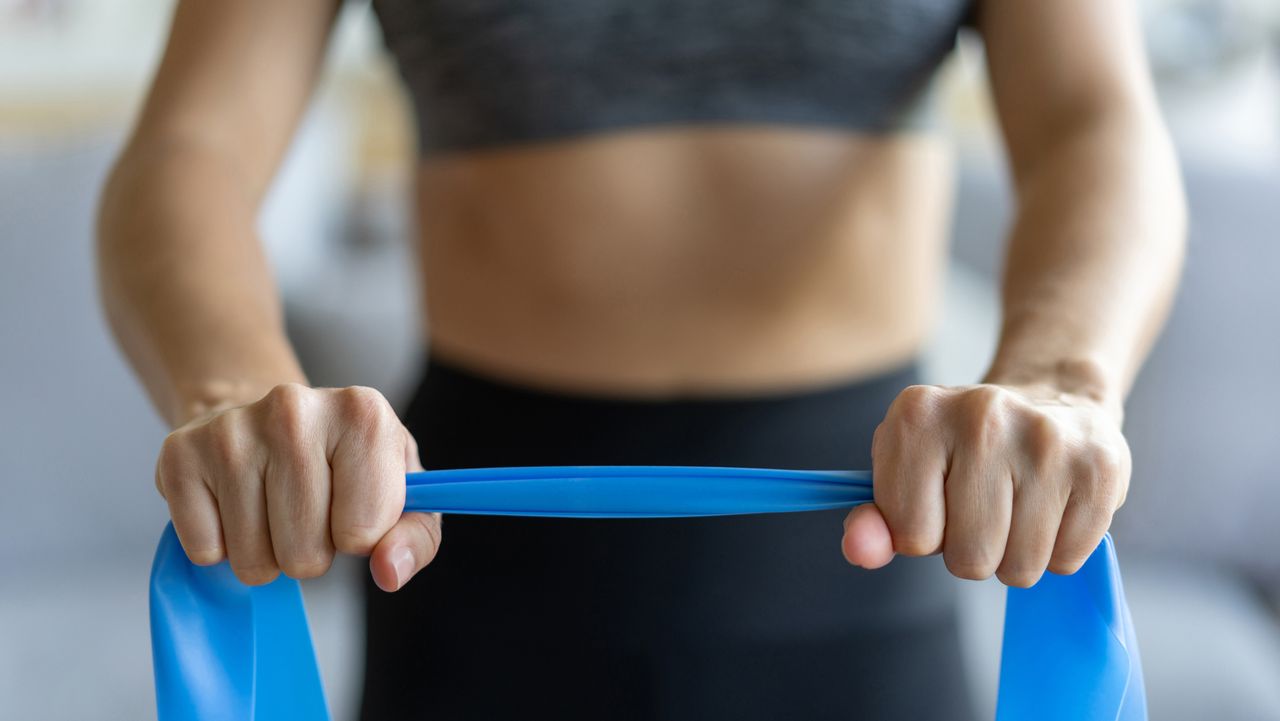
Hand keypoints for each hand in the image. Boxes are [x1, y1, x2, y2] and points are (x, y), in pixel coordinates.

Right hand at [155, 383, 441, 591]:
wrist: (273, 421)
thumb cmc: (349, 468)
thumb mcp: (403, 497)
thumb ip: (415, 540)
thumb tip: (389, 571)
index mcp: (364, 413)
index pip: (365, 532)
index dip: (360, 538)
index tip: (352, 508)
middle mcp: (295, 408)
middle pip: (305, 553)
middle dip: (310, 553)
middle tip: (307, 514)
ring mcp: (232, 429)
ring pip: (252, 558)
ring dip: (265, 554)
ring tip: (273, 510)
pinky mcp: (180, 453)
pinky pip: (205, 550)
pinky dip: (221, 546)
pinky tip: (234, 505)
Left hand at [841, 383, 1130, 586]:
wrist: (1054, 398)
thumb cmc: (964, 449)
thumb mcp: (906, 471)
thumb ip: (876, 520)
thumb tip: (860, 550)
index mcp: (918, 414)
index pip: (910, 535)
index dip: (924, 534)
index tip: (939, 502)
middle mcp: (982, 415)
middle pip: (968, 558)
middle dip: (973, 551)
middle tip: (985, 508)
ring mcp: (1046, 438)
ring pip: (1020, 567)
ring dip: (1016, 555)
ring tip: (1019, 507)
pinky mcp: (1099, 465)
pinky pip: (1068, 559)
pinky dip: (1059, 549)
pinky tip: (1054, 505)